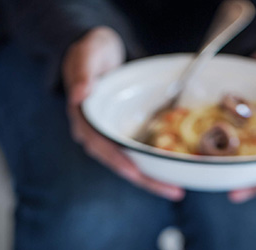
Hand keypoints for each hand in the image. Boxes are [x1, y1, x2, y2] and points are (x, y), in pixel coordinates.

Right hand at [62, 27, 183, 200]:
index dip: (117, 160)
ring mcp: (111, 139)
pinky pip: (139, 156)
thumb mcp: (88, 53)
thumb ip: (83, 72)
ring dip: (153, 179)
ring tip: (176, 191)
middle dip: (146, 180)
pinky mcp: (124, 137)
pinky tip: (174, 174)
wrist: (99, 53)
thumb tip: (80, 94)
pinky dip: (155, 166)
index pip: (101, 146)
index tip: (135, 173)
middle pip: (121, 163)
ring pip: (132, 164)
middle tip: (173, 192)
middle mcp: (97, 135)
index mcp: (84, 120)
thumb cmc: (92, 51)